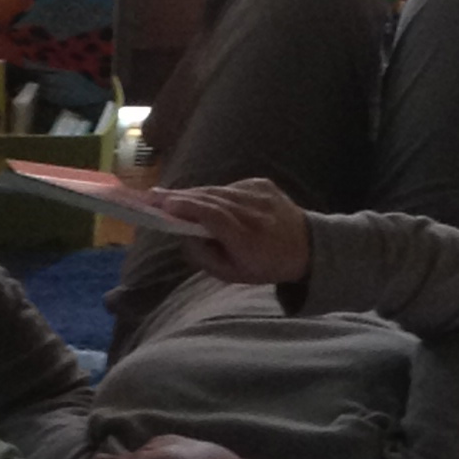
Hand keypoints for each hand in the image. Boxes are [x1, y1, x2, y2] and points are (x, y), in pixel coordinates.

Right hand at [152, 176, 312, 286]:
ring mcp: (261, 195)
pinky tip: (204, 200)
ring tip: (169, 196)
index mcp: (249, 240)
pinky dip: (215, 193)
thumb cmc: (263, 265)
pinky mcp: (263, 184)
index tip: (162, 204)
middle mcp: (255, 214)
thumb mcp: (231, 274)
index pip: (214, 217)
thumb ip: (203, 257)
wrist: (306, 246)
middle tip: (153, 196)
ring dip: (193, 194)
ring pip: (218, 191)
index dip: (188, 208)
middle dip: (180, 197)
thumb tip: (181, 235)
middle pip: (211, 200)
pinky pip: (230, 187)